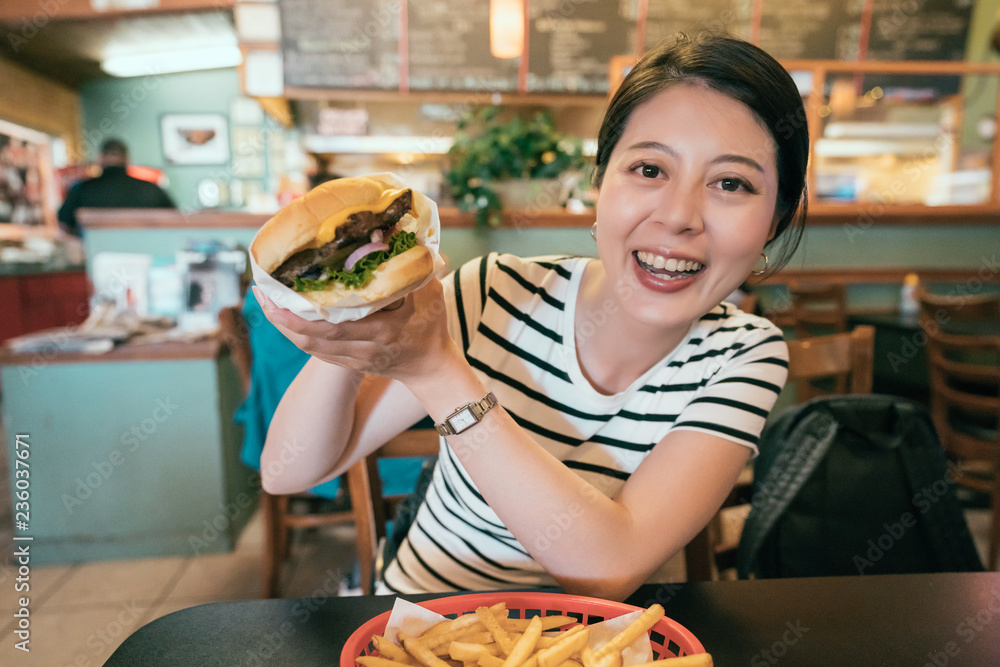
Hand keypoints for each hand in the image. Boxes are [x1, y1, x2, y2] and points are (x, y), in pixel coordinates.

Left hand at [252, 281, 458, 383]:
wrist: (431, 367)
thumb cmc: (432, 326)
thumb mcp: (430, 293)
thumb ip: (413, 265)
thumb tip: (389, 230)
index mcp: (382, 331)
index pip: (333, 327)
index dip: (300, 316)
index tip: (277, 296)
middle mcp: (363, 349)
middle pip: (311, 339)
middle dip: (281, 318)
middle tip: (260, 293)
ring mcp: (353, 359)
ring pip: (309, 347)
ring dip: (283, 326)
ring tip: (265, 301)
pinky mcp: (348, 363)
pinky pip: (315, 351)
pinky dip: (296, 334)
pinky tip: (284, 317)